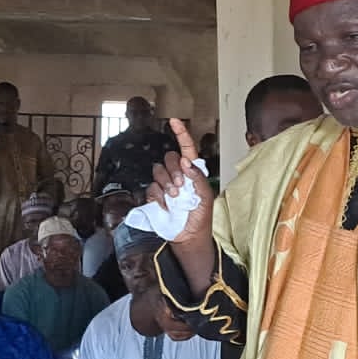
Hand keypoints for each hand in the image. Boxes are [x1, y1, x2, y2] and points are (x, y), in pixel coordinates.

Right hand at [145, 120, 214, 247]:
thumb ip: (198, 177)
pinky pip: (152, 188)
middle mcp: (178, 175)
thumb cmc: (201, 217)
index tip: (174, 121)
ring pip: (158, 171)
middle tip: (181, 186)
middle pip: (170, 158)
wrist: (188, 237)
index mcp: (193, 172)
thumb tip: (186, 162)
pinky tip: (167, 205)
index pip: (187, 148)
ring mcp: (166, 185)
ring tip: (175, 197)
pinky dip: (159, 197)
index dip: (181, 133)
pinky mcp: (156, 196)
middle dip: (174, 171)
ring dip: (167, 184)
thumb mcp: (206, 196)